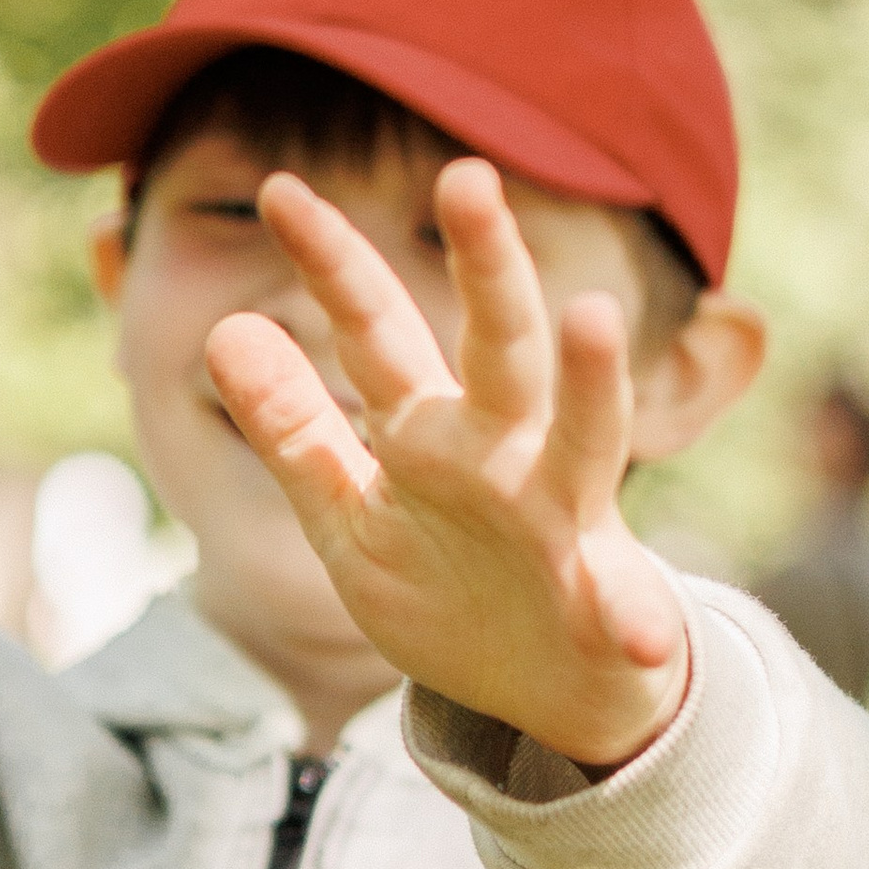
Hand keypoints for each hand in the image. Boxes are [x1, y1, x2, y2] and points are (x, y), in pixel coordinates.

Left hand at [204, 162, 687, 768]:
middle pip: (496, 349)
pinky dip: (639, 619)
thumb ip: (296, 431)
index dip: (333, 264)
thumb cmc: (448, 587)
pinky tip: (643, 628)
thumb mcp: (350, 515)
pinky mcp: (612, 611)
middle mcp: (506, 456)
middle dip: (486, 266)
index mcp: (433, 433)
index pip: (379, 330)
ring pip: (584, 442)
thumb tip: (226, 328)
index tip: (278, 190)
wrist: (548, 692)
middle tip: (467, 176)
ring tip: (592, 314)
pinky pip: (630, 612)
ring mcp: (564, 526)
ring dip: (592, 383)